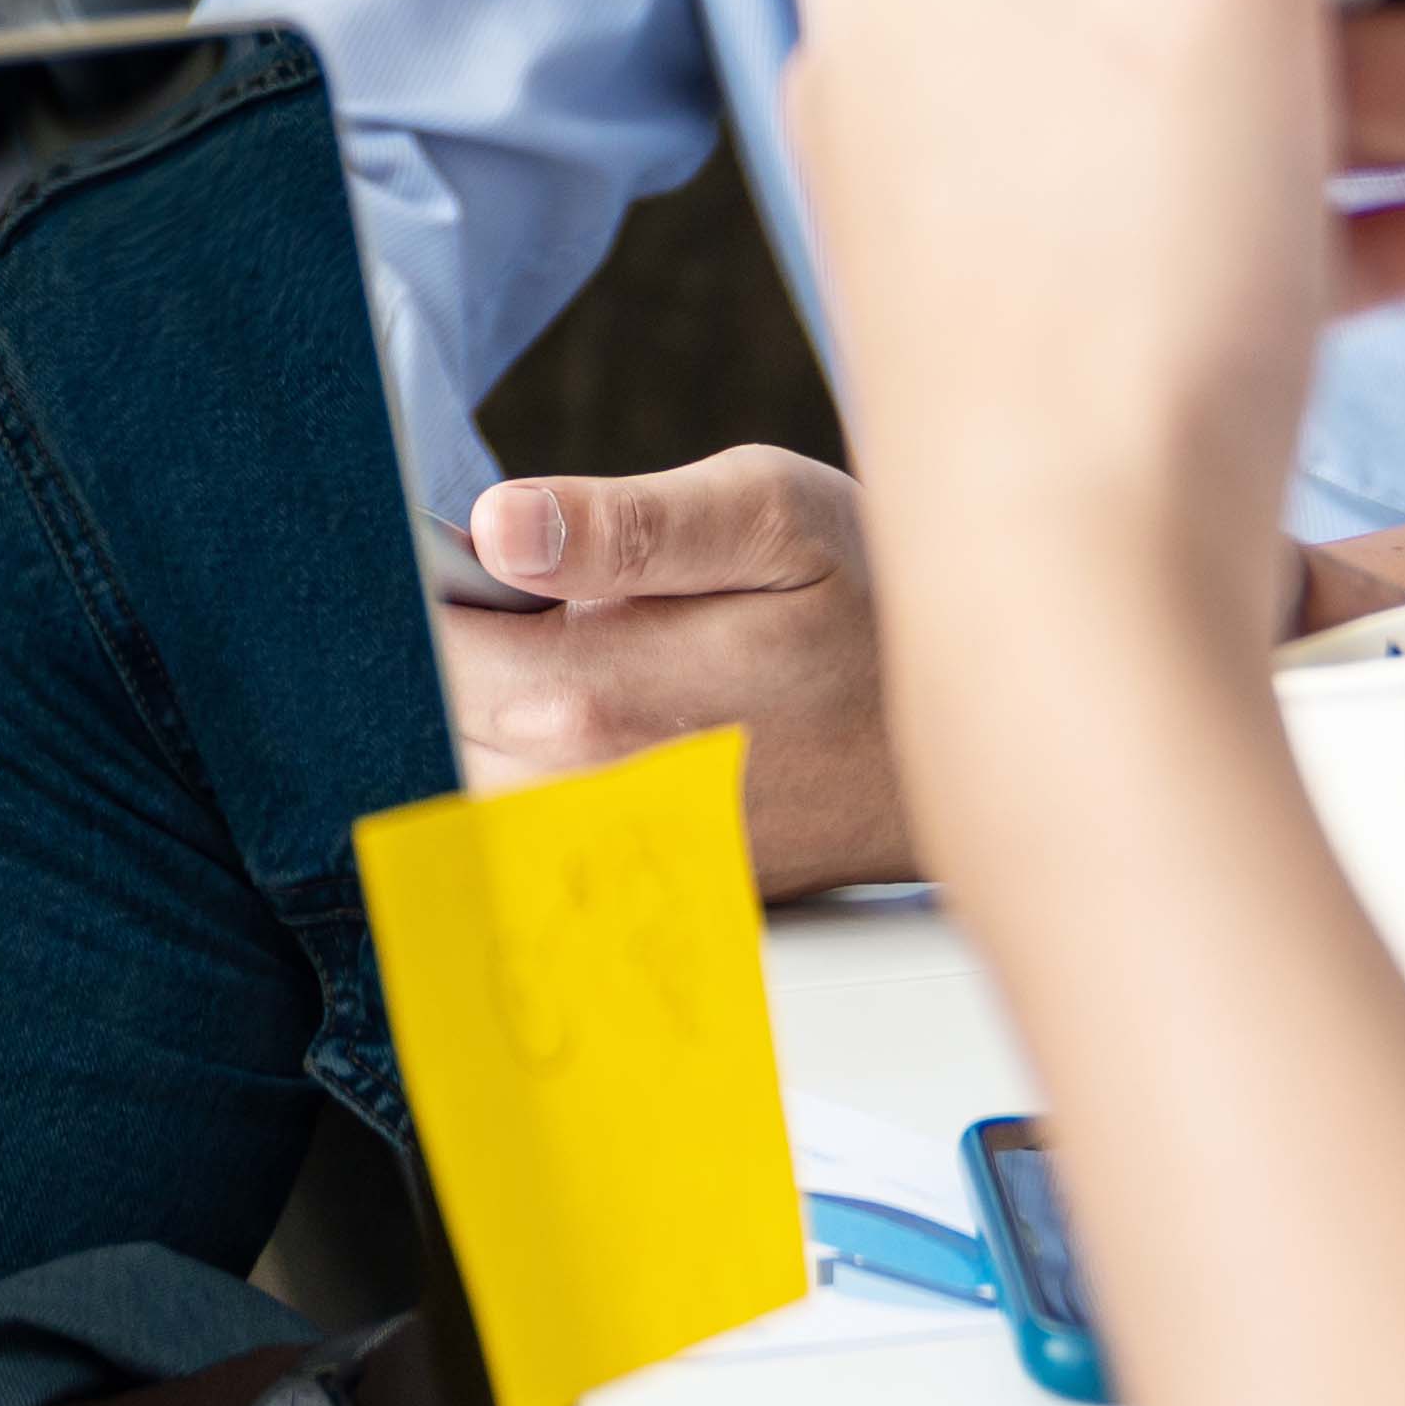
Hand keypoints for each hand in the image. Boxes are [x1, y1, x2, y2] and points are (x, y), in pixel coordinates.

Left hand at [445, 446, 915, 891]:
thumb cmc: (874, 605)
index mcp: (600, 703)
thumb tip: (498, 526)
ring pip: (471, 788)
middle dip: (446, 654)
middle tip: (508, 590)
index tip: (440, 546)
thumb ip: (625, 526)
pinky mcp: (642, 889)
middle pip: (432, 727)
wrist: (990, 734)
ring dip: (482, 718)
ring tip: (553, 649)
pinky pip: (528, 840)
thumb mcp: (769, 517)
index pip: (427, 650)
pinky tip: (584, 721)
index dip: (415, 587)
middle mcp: (590, 803)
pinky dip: (524, 778)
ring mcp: (615, 862)